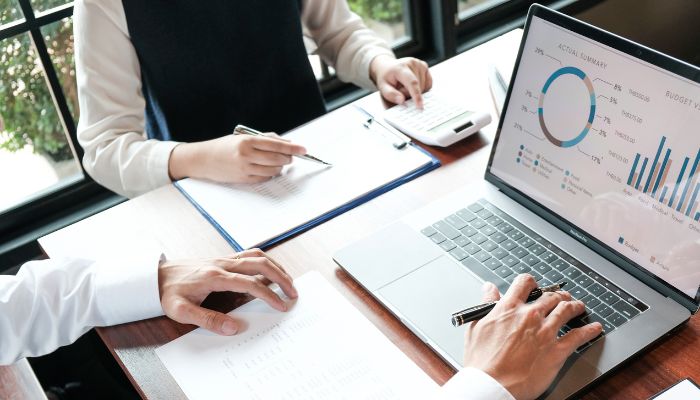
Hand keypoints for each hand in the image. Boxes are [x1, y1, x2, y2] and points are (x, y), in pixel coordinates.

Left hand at [158, 249, 297, 334]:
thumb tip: (233, 328)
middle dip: (281, 278)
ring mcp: (223, 259)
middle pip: (260, 264)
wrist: (155, 276)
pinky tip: (270, 271)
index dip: (269, 295)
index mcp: (214, 277)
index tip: (282, 306)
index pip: (250, 283)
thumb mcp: (181, 312)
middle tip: (294, 293)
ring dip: (276, 267)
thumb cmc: (168, 293)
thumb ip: (208, 320)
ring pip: (257, 256)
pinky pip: (249, 255)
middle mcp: (222, 264)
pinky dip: (265, 261)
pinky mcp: (223, 259)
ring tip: (288, 281)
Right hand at [168, 134, 306, 183]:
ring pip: (273, 170)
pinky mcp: (244, 179)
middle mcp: (247, 155)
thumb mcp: (243, 137)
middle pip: (278, 158)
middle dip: (288, 157)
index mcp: (247, 141)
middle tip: (291, 156)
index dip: (293, 147)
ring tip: (277, 162)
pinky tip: (267, 169)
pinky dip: (270, 173)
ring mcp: (245, 169)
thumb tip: (286, 142)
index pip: (276, 144)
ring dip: (280, 166)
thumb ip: (265, 138)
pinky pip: (265, 178)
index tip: (304, 149)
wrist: (204, 159)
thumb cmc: (225, 146)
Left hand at [370, 55, 432, 107]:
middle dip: (410, 93)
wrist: (387, 66)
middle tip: (400, 89)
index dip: (416, 95)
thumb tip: (402, 100)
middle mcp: (412, 63)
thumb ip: (391, 95)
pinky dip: (421, 88)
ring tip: (405, 85)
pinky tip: (412, 84)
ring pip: (424, 87)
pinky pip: (428, 84)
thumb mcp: (383, 87)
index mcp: (400, 68)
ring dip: (415, 91)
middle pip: (418, 87)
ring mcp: (420, 64)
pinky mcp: (425, 66)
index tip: (420, 106)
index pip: (412, 83)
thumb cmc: (386, 78)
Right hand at [463, 275, 602, 399]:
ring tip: (579, 306)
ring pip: (566, 310)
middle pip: (550, 296)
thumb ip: (487, 304)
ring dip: (575, 306)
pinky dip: (589, 330)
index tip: (535, 285)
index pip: (525, 283)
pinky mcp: (556, 351)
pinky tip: (594, 328)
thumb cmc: (481, 360)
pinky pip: (578, 336)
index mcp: (509, 308)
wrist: (491, 384)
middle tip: (562, 297)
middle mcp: (529, 316)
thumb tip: (489, 289)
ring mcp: (545, 332)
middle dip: (558, 295)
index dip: (532, 282)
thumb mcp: (477, 326)